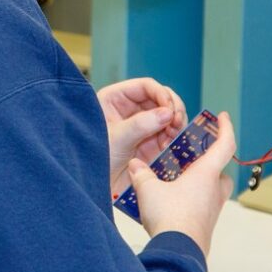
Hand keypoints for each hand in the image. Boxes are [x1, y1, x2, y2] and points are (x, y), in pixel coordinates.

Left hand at [99, 77, 186, 191]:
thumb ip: (141, 124)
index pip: (145, 86)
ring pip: (169, 114)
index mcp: (114, 99)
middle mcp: (130, 108)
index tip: (171, 109)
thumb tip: (167, 112)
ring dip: (176, 122)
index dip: (162, 94)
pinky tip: (169, 144)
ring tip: (173, 135)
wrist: (96, 186)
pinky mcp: (152, 139)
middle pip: (162, 97)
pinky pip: (170, 131)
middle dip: (173, 108)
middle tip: (177, 122)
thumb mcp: (117, 139)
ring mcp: (143, 123)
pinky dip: (175, 136)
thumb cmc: (95, 159)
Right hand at [128, 111, 234, 257]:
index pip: (224, 144)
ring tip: (177, 180)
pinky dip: (191, 199)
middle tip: (194, 156)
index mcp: (206, 174)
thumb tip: (136, 165)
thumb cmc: (170, 218)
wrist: (179, 250)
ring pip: (212, 189)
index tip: (223, 117)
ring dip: (200, 182)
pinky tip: (172, 202)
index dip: (225, 127)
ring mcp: (212, 209)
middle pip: (221, 170)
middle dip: (210, 161)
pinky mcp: (205, 224)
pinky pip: (202, 205)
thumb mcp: (148, 189)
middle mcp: (214, 190)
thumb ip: (142, 173)